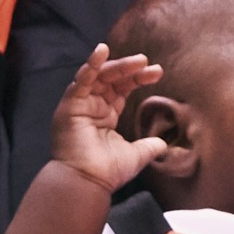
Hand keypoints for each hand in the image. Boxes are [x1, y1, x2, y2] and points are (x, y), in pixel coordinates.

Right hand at [54, 46, 172, 193]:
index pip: (122, 88)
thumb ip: (149, 146)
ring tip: (138, 60)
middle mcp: (92, 106)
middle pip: (112, 78)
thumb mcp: (136, 156)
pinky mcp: (69, 105)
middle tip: (148, 62)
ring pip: (99, 75)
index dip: (139, 78)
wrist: (87, 183)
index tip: (158, 72)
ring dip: (117, 65)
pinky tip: (101, 50)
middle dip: (130, 69)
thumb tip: (164, 144)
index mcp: (105, 115)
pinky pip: (80, 80)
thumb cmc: (107, 172)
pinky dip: (91, 65)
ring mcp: (80, 104)